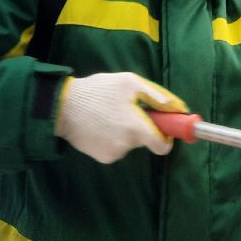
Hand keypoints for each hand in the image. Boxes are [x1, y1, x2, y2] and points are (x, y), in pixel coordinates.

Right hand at [55, 72, 187, 163]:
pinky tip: (100, 124)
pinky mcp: (101, 157)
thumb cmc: (98, 91)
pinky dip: (113, 138)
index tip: (163, 127)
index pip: (163, 146)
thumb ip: (158, 97)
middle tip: (127, 110)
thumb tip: (179, 109)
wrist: (62, 107)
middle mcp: (127, 145)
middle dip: (141, 127)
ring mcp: (113, 153)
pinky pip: (116, 148)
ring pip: (129, 143)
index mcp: (136, 128)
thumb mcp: (130, 83)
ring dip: (125, 131)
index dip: (167, 137)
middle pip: (144, 140)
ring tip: (109, 114)